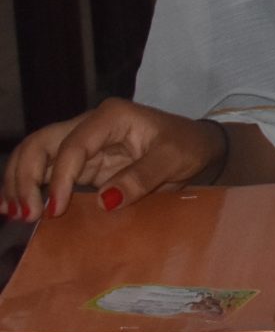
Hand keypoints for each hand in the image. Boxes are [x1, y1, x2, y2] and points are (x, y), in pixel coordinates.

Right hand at [3, 99, 224, 220]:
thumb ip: (142, 177)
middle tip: (25, 213)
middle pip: (41, 144)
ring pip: (36, 156)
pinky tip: (12, 208)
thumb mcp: (174, 160)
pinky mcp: (82, 163)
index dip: (60, 177)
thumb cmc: (188, 146)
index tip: (55, 210)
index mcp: (111, 117)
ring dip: (19, 182)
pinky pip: (46, 171)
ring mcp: (83, 143)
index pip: (73, 145)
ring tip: (13, 213)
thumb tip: (104, 200)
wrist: (198, 146)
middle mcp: (90, 125)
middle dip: (24, 176)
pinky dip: (28, 187)